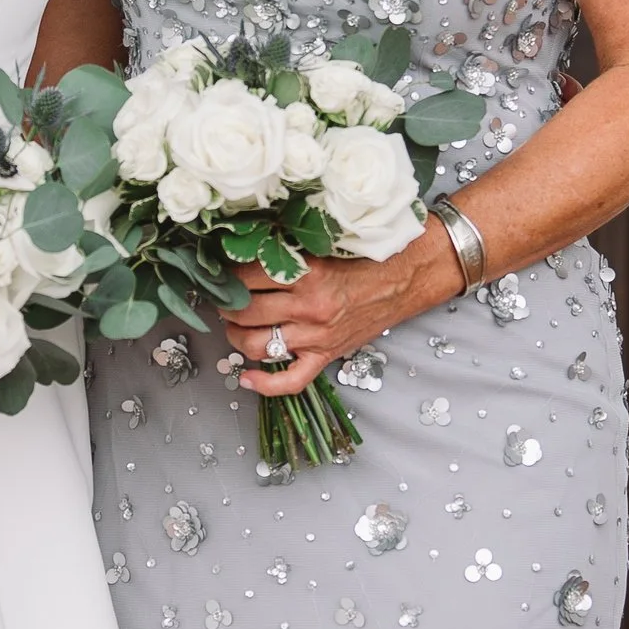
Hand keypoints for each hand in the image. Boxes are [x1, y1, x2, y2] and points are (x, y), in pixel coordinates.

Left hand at [219, 225, 459, 395]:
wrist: (407, 276)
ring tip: (233, 326)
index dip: (227, 275)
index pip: (246, 276)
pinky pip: (290, 381)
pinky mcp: (326, 356)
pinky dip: (263, 384)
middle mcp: (309, 306)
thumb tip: (245, 249)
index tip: (221, 272)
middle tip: (224, 298)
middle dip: (226, 306)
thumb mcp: (325, 244)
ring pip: (256, 345)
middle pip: (245, 312)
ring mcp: (316, 336)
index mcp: (308, 272)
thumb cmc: (368, 256)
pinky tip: (245, 378)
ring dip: (234, 337)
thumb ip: (289, 249)